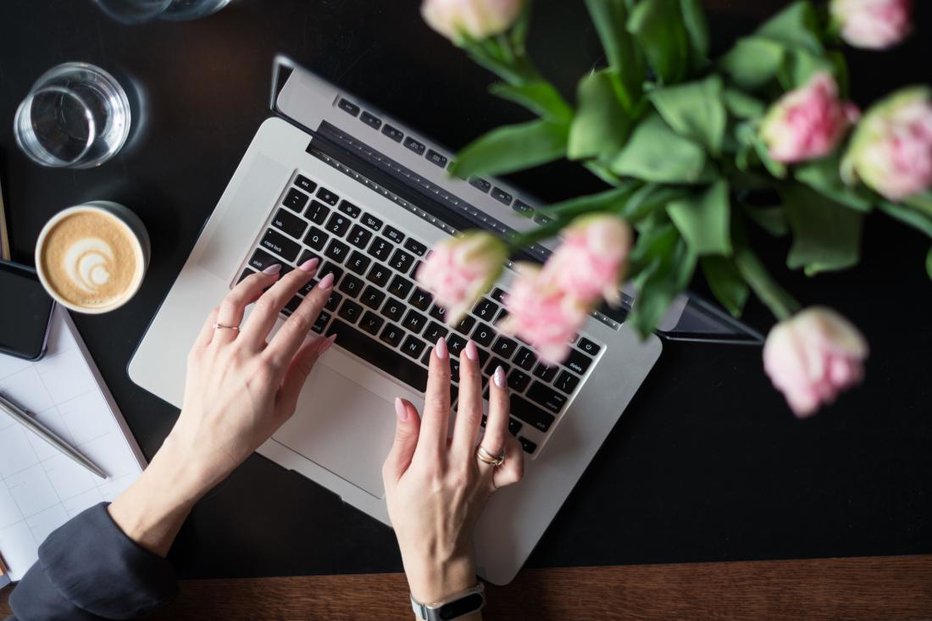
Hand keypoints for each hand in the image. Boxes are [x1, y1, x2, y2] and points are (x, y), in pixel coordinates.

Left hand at [165, 259, 335, 490]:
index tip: (325, 285)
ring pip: (238, 301)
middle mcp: (240, 355)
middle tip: (307, 268)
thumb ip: (303, 368)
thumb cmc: (242, 433)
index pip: (298, 323)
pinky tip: (244, 295)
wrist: (202, 446)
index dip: (315, 299)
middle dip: (294, 280)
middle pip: (271, 303)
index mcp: (266, 371)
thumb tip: (322, 342)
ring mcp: (217, 350)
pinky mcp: (199, 349)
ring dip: (258, 280)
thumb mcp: (284, 405)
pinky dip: (231, 300)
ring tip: (274, 271)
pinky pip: (215, 314)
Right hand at [383, 338, 523, 604]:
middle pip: (469, 411)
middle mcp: (458, 465)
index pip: (436, 407)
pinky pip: (514, 459)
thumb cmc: (411, 515)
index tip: (439, 350)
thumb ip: (403, 438)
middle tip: (468, 350)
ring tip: (495, 372)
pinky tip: (507, 422)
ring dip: (498, 398)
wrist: (437, 552)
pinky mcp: (497, 483)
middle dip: (469, 375)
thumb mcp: (392, 477)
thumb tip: (406, 403)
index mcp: (429, 463)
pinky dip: (515, 439)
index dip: (438, 374)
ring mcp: (481, 474)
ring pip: (497, 429)